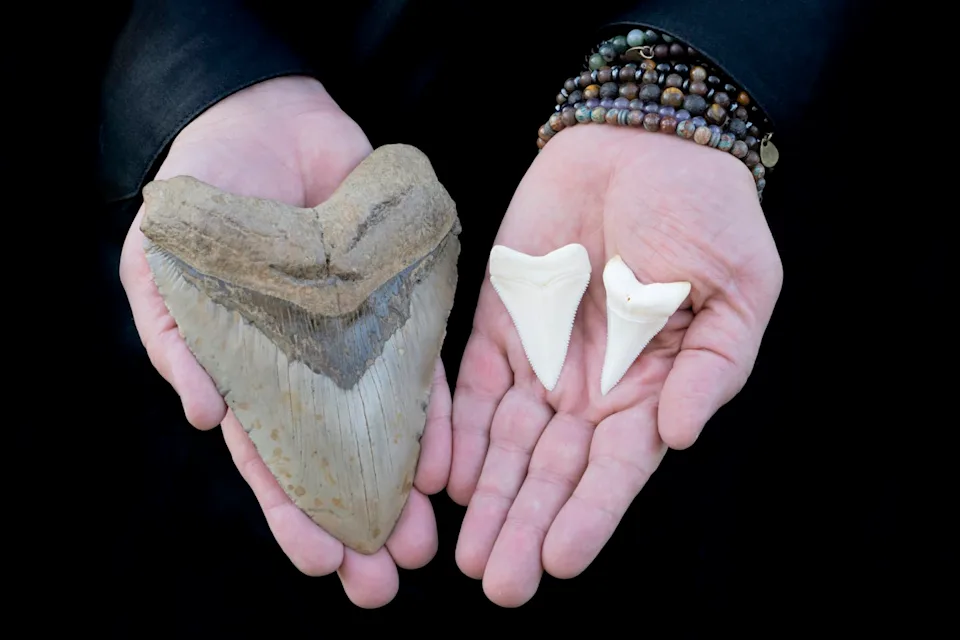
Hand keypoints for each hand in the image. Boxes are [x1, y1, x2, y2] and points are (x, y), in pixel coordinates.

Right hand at [119, 77, 451, 607]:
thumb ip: (177, 340)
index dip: (295, 513)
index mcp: (251, 374)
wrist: (263, 121)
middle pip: (338, 462)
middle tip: (384, 584)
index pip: (274, 459)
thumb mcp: (163, 266)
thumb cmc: (201, 199)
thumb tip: (206, 419)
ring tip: (427, 543)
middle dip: (359, 524)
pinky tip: (449, 466)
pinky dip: (438, 416)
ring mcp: (360, 341)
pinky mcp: (402, 305)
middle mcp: (311, 370)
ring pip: (388, 430)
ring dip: (406, 487)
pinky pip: (425, 368)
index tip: (323, 562)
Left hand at [448, 124, 782, 605]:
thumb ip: (712, 368)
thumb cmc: (706, 213)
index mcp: (652, 389)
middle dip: (525, 525)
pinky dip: (455, 430)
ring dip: (487, 496)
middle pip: (553, 471)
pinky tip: (440, 476)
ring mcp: (542, 356)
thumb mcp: (738, 290)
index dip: (589, 515)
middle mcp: (592, 388)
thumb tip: (676, 437)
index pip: (616, 469)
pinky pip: (472, 385)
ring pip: (507, 443)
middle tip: (498, 581)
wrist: (644, 140)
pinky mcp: (500, 320)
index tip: (557, 560)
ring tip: (464, 550)